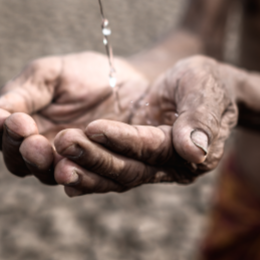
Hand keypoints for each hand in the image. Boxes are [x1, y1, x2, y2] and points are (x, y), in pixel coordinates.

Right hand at [0, 52, 147, 183]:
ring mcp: (64, 165)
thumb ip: (22, 94)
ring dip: (41, 163)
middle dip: (17, 147)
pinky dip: (73, 175)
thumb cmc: (85, 76)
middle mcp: (38, 151)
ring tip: (44, 147)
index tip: (10, 117)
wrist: (133, 84)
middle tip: (27, 133)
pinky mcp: (92, 174)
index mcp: (21, 124)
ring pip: (44, 174)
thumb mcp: (50, 75)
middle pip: (15, 160)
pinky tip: (69, 166)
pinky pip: (80, 180)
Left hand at [52, 56, 238, 195]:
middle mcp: (168, 169)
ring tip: (51, 157)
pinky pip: (103, 176)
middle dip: (94, 158)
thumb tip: (194, 151)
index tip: (94, 127)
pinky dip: (81, 175)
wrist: (200, 87)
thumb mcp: (207, 89)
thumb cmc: (206, 83)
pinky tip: (54, 170)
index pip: (152, 149)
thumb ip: (201, 118)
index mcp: (193, 154)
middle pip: (127, 170)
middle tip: (63, 142)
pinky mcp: (129, 164)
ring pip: (111, 177)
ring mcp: (147, 170)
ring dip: (81, 168)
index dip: (124, 140)